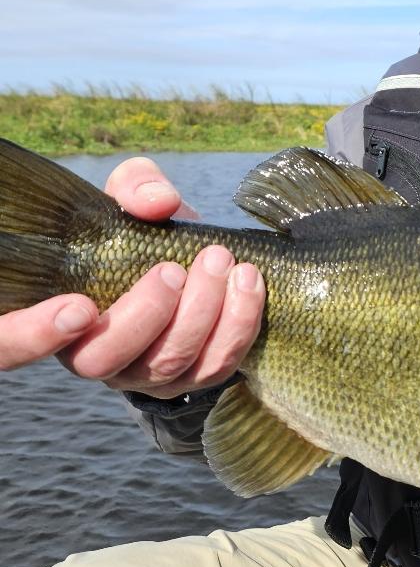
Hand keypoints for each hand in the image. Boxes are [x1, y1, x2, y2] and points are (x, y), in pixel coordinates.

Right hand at [0, 158, 264, 395]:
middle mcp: (94, 355)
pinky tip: (248, 281)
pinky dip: (239, 323)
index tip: (80, 307)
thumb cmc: (144, 230)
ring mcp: (145, 374)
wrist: (192, 259)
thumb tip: (158, 203)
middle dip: (147, 314)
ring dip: (203, 314)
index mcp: (58, 315)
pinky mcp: (194, 378)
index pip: (14, 346)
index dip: (38, 335)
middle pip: (106, 360)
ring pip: (169, 364)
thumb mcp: (131, 198)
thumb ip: (136, 187)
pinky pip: (217, 365)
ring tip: (222, 262)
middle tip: (175, 268)